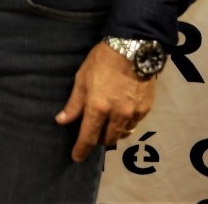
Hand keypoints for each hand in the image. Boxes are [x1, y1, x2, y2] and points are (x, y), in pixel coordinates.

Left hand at [55, 41, 155, 161]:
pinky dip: (126, 124)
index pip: (88, 136)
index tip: (76, 157)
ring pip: (122, 133)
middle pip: (107, 139)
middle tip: (93, 133)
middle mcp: (117, 115)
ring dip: (113, 133)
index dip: (81, 149)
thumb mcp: (82, 78)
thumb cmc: (102, 61)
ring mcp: (134, 113)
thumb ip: (74, 103)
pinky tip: (122, 116)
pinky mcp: (146, 108)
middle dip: (99, 140)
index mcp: (98, 108)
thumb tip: (62, 120)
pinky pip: (134, 124)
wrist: (133, 48)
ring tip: (107, 126)